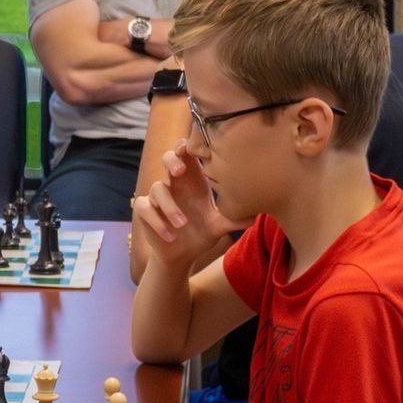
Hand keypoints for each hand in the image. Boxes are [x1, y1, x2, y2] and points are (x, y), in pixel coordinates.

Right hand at [133, 140, 240, 269]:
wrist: (181, 255)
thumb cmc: (200, 233)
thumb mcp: (219, 226)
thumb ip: (235, 219)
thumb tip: (257, 215)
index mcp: (193, 181)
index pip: (189, 155)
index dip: (190, 146)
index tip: (196, 148)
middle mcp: (175, 185)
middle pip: (167, 158)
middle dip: (172, 160)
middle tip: (179, 171)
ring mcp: (158, 197)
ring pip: (157, 188)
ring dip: (169, 205)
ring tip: (182, 224)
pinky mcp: (145, 211)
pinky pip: (145, 208)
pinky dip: (157, 221)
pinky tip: (170, 235)